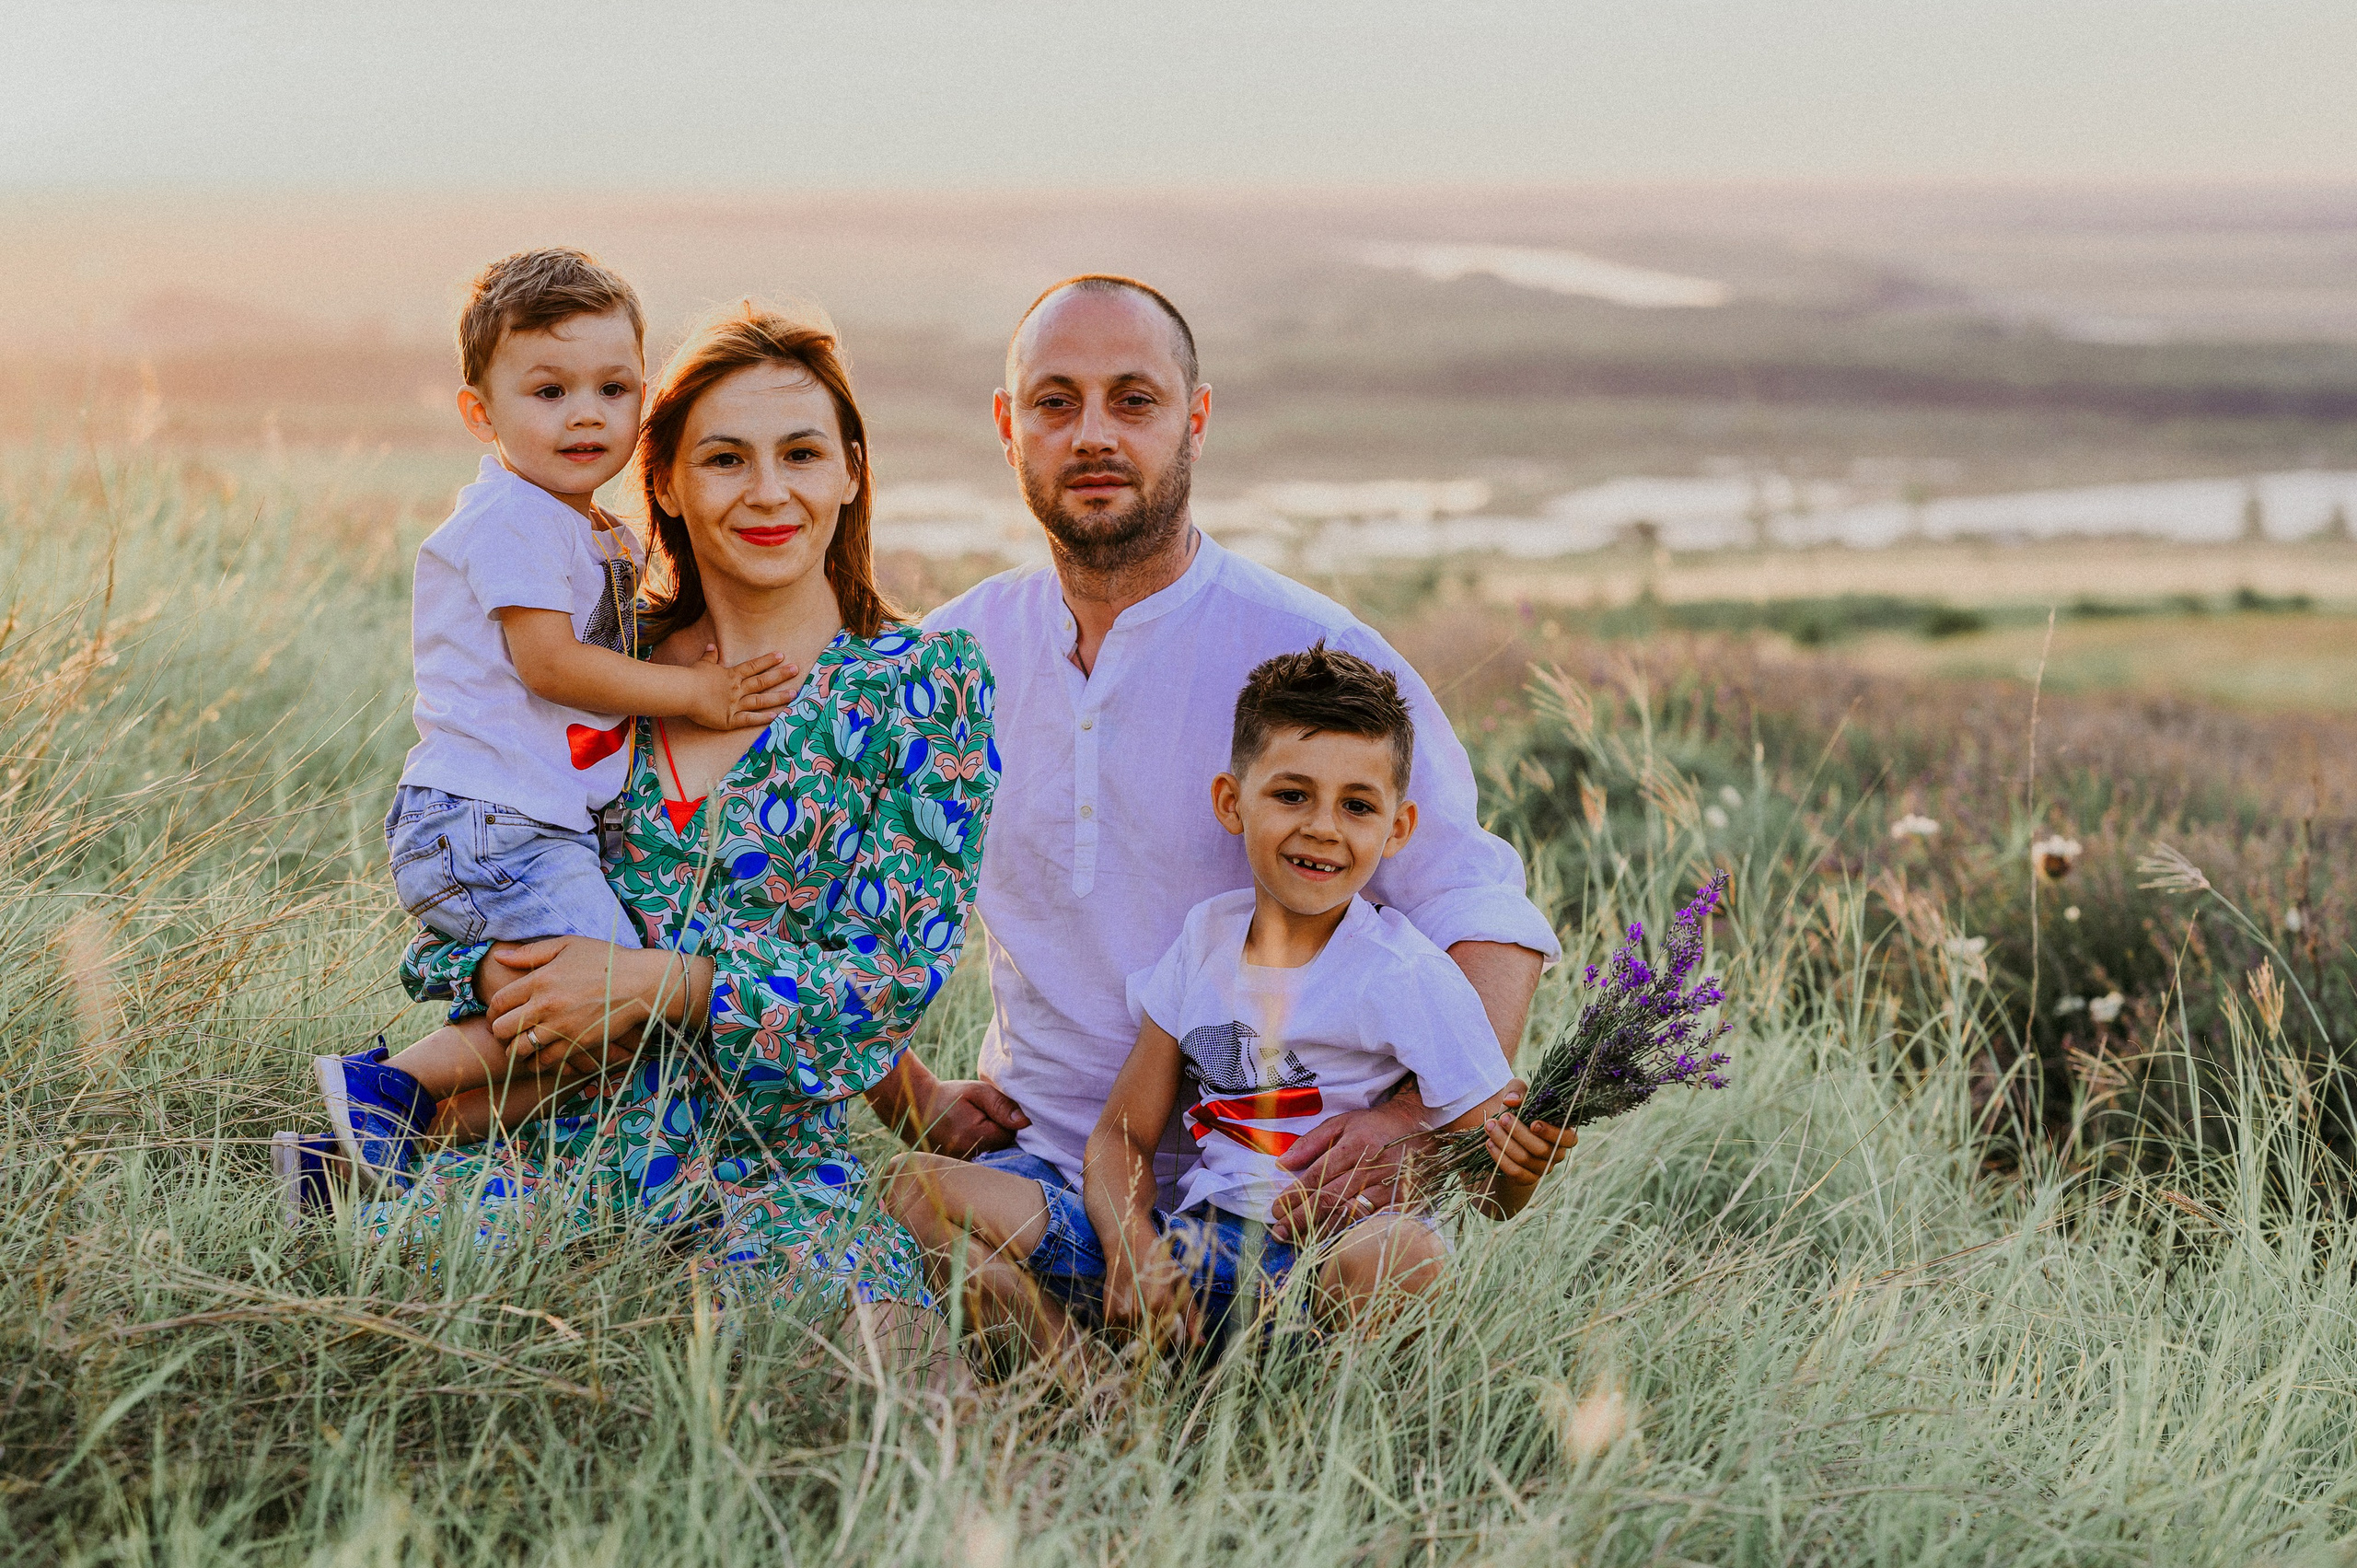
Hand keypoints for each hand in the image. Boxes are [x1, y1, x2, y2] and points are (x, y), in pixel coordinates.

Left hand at [484, 937, 704, 1073]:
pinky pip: (544, 1062)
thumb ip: (531, 952)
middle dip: (500, 1032)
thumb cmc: (606, 960)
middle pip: (502, 1029)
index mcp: (540, 979)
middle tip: (507, 1032)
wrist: (641, 983)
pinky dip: (537, 1063)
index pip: (499, 1001)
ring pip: (519, 1050)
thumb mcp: (568, 945)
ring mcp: (561, 1027)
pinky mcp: (577, 1044)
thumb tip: (499, 957)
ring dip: (516, 1050)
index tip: (498, 1014)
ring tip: (521, 1047)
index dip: (492, 1010)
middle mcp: (546, 1005)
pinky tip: (540, 1057)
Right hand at [688, 644, 799, 731]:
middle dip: (781, 675)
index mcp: (731, 675)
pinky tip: (776, 717)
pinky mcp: (730, 719)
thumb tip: (712, 645)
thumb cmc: (691, 677)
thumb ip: (710, 655)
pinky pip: (749, 719)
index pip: (753, 666)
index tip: (782, 656)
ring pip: (761, 700)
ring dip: (778, 697)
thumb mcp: (702, 663)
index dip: (768, 661)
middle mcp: (737, 688)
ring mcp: (735, 704)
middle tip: (797, 669)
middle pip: (762, 681)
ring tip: (794, 694)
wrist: (684, 692)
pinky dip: (762, 718)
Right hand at [867, 1055, 1029, 1154]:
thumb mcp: (977, 1092)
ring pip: (992, 1158)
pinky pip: (979, 1165)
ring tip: (973, 1129)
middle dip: (999, 1135)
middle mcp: (969, 1158)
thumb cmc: (949, 1097)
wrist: (915, 1109)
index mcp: (976, 1137)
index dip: (1006, 1122)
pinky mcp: (956, 1171)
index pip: (1010, 1136)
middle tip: (983, 1120)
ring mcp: (961, 1167)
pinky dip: (979, 1154)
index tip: (993, 1113)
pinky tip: (968, 1140)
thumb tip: (1026, 1121)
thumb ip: (1001, 1105)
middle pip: (1003, 1151)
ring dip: (990, 1145)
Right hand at [1103, 1235, 1198, 1348]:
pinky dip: (1128, 1332)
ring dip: (1143, 1335)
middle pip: (1154, 1343)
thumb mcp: (1180, 1282)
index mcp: (1160, 1303)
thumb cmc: (1158, 1262)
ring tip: (1145, 1314)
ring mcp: (1122, 1314)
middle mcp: (1139, 1311)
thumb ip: (1191, 1314)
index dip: (1175, 1337)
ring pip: (1137, 1342)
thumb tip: (1200, 1343)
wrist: (1127, 1244)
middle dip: (1159, 1338)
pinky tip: (1132, 1314)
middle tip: (1159, 1320)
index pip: (1171, 1339)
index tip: (1174, 1328)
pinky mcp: (1109, 1315)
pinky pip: (1121, 1337)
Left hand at [1267, 1093, 1430, 1242]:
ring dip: (1321, 1231)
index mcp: (1354, 1146)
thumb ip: (1311, 1142)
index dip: (1294, 1196)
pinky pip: (1373, 1223)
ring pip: (1350, 1216)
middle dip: (1301, 1218)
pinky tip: (1333, 1243)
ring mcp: (1389, 1187)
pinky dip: (1351, 1234)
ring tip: (1299, 1241)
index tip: (1276, 1210)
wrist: (1420, 1127)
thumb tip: (1282, 1163)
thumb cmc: (1374, 1126)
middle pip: (1330, 1200)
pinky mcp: (1404, 1202)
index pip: (1317, 1177)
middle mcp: (1372, 1168)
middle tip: (1280, 1232)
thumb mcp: (1342, 1123)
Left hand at [1484, 1086, 1576, 1185]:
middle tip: (1502, 1118)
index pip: (1569, 1138)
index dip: (1552, 1133)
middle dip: (1519, 1132)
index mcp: (1562, 1132)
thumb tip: (1512, 1101)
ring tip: (1490, 1127)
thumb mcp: (1518, 1095)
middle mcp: (1556, 1153)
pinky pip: (1515, 1172)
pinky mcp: (1527, 1178)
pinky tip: (1489, 1144)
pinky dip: (1500, 1158)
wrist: (1504, 1136)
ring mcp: (1542, 1168)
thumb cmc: (1517, 1112)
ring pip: (1526, 1159)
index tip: (1533, 1123)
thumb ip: (1517, 1090)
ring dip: (1505, 1142)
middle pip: (1542, 1149)